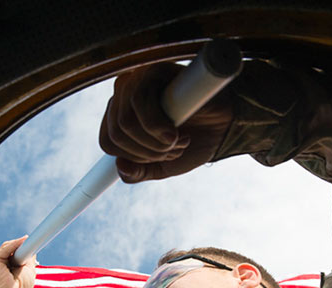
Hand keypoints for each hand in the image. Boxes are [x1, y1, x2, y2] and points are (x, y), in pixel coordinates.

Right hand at [0, 237, 35, 287]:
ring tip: (29, 240)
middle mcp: (0, 266)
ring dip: (19, 244)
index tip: (31, 243)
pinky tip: (24, 240)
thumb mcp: (28, 271)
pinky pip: (5, 248)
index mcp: (7, 270)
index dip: (22, 249)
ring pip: (7, 247)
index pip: (14, 255)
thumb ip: (28, 258)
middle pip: (10, 249)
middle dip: (21, 246)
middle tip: (32, 242)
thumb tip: (31, 246)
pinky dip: (15, 244)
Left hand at [99, 62, 233, 182]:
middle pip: (117, 134)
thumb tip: (120, 167)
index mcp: (119, 115)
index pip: (107, 142)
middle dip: (149, 152)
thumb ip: (139, 172)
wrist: (224, 126)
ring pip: (126, 122)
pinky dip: (159, 128)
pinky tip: (178, 130)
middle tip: (175, 148)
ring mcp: (136, 81)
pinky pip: (140, 103)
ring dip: (155, 142)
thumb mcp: (162, 166)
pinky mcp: (152, 71)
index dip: (135, 157)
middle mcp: (123, 95)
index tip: (162, 156)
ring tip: (179, 139)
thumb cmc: (193, 140)